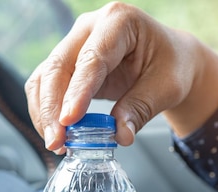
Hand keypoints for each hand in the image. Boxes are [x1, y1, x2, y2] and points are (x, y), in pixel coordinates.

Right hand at [25, 1, 217, 151]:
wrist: (170, 60)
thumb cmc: (172, 65)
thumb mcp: (167, 88)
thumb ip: (141, 109)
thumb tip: (120, 135)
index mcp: (119, 21)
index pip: (91, 59)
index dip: (77, 92)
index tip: (69, 121)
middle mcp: (90, 28)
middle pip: (58, 66)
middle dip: (52, 108)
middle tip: (56, 141)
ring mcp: (75, 44)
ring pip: (45, 77)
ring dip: (44, 113)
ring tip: (56, 143)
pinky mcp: (68, 64)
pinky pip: (46, 87)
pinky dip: (46, 113)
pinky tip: (56, 135)